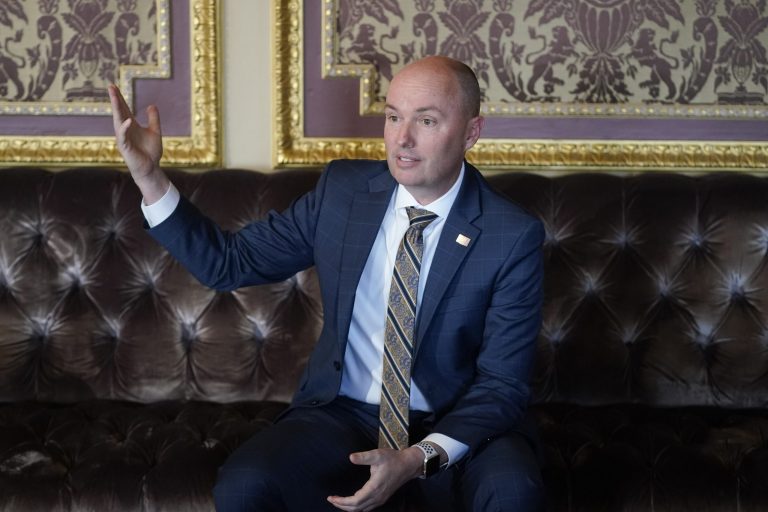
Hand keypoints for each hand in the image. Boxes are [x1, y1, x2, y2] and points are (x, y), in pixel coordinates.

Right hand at [108, 84, 168, 202]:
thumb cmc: (151, 152)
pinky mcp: (125, 147)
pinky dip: (124, 128)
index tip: (114, 86)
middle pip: (118, 111)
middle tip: (110, 86)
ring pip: (118, 121)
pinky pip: (123, 136)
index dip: (119, 98)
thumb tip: (152, 105)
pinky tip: (128, 120)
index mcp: (131, 125)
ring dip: (116, 109)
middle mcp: (125, 129)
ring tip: (115, 97)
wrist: (151, 168)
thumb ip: (153, 119)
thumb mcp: (155, 132)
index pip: (124, 108)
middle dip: (115, 99)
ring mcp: (123, 138)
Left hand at [327, 447, 422, 511]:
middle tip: (331, 499)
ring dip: (349, 507)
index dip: (342, 502)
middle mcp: (377, 496)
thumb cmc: (392, 459)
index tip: (331, 497)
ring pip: (362, 509)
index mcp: (374, 487)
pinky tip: (352, 501)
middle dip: (342, 506)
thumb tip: (350, 457)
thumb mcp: (378, 455)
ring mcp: (380, 499)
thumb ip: (364, 457)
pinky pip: (367, 507)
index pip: (355, 501)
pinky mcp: (382, 498)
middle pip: (357, 508)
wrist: (408, 465)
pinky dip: (357, 506)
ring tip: (338, 501)